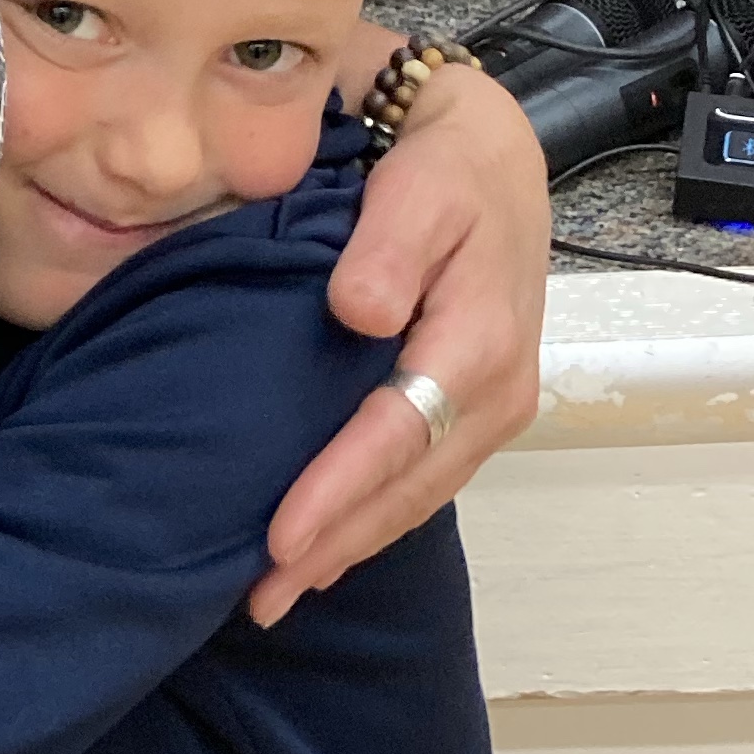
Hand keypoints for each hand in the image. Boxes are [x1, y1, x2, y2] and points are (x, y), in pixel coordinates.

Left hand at [250, 57, 545, 625]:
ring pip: (417, 495)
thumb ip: (392, 242)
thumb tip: (361, 309)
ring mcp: (491, 406)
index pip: (399, 434)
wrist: (492, 154)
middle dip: (335, 545)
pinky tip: (326, 546)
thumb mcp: (424, 179)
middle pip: (408, 486)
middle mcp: (495, 390)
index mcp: (479, 339)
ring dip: (350, 545)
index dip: (339, 492)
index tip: (281, 539)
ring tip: (278, 592)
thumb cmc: (448, 163)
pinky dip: (372, 518)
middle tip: (257, 600)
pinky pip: (423, 480)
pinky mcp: (475, 408)